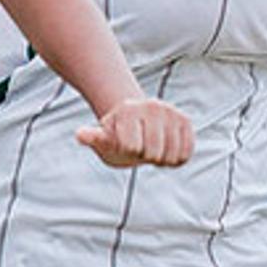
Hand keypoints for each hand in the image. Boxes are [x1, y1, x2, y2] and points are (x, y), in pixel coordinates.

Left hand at [75, 96, 192, 167]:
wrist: (137, 124)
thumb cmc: (117, 136)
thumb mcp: (103, 140)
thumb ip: (93, 138)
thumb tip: (80, 134)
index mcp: (128, 109)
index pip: (131, 147)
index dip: (127, 152)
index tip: (124, 142)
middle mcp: (152, 106)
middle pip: (153, 153)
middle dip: (145, 157)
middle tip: (139, 147)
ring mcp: (171, 112)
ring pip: (172, 155)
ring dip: (161, 160)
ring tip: (152, 148)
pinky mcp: (185, 121)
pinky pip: (185, 154)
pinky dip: (176, 159)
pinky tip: (166, 150)